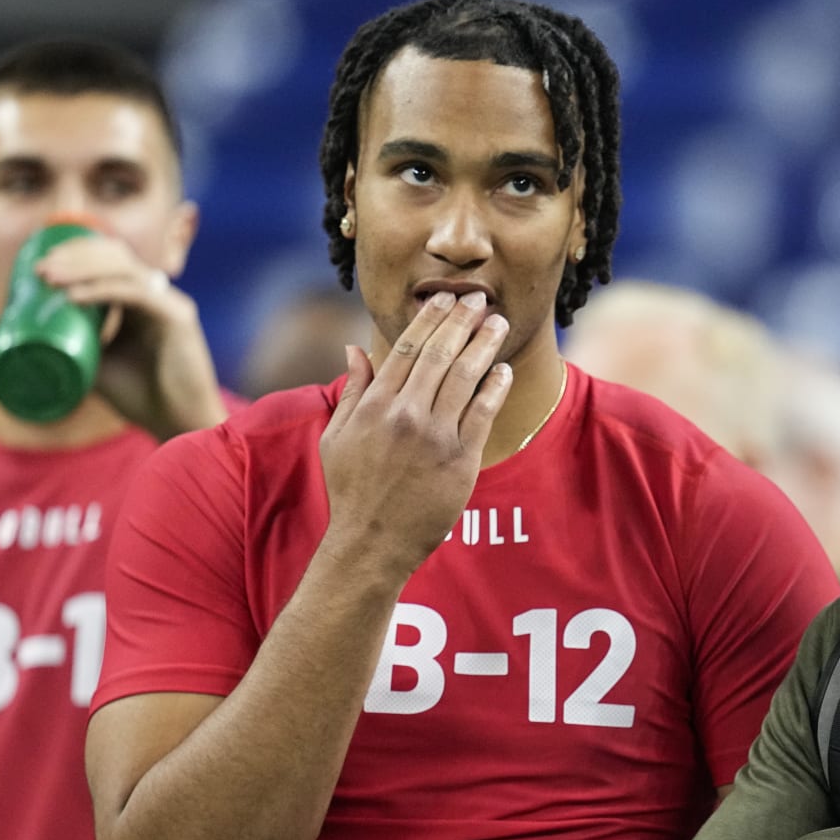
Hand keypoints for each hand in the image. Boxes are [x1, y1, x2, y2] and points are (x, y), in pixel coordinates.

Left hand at [36, 234, 225, 439]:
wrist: (179, 426)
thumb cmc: (143, 398)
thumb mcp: (99, 364)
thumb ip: (78, 343)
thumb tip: (32, 335)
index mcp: (142, 302)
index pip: (110, 261)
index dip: (75, 255)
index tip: (40, 267)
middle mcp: (159, 296)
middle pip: (116, 256)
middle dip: (74, 256)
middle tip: (41, 269)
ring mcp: (170, 303)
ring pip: (124, 269)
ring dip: (83, 269)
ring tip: (50, 278)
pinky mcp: (178, 317)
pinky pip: (134, 293)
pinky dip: (101, 291)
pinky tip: (74, 297)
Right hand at [315, 292, 511, 586]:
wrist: (372, 541)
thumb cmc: (352, 490)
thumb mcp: (336, 437)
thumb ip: (351, 390)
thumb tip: (352, 348)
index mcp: (374, 405)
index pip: (408, 347)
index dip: (431, 318)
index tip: (446, 298)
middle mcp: (405, 414)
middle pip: (440, 354)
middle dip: (462, 321)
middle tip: (480, 299)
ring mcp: (435, 436)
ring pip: (465, 377)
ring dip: (484, 345)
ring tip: (498, 322)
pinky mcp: (461, 460)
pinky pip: (483, 414)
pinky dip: (495, 388)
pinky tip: (503, 370)